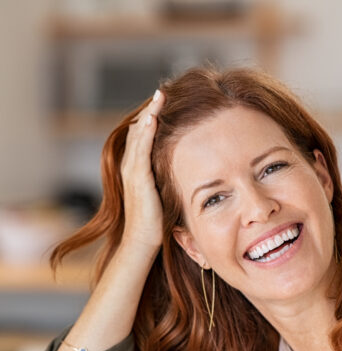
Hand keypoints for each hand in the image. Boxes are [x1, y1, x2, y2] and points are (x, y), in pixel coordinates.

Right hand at [120, 89, 164, 250]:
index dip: (152, 118)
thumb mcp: (161, 192)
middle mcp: (130, 165)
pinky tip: (152, 117)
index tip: (165, 103)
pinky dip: (146, 132)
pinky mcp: (138, 178)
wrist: (142, 241)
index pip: (143, 135)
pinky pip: (141, 150)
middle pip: (139, 129)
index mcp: (136, 168)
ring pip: (138, 134)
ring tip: (159, 95)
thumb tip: (183, 168)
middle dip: (151, 110)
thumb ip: (166, 178)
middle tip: (163, 91)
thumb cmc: (155, 221)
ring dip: (148, 114)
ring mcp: (132, 171)